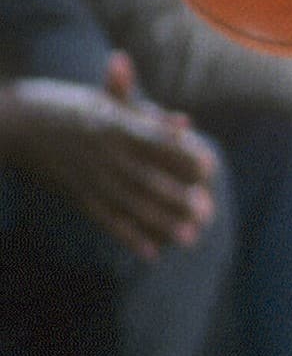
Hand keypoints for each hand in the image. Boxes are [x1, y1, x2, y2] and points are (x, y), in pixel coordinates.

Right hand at [0, 54, 217, 259]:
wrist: (15, 125)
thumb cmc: (69, 108)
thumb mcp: (105, 102)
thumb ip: (146, 114)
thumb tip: (185, 122)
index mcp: (114, 126)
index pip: (154, 142)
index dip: (181, 154)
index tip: (209, 166)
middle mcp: (103, 155)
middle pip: (145, 179)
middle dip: (177, 197)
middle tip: (207, 211)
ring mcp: (89, 179)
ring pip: (128, 204)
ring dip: (160, 222)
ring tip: (190, 237)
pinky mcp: (78, 197)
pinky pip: (105, 219)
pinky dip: (128, 236)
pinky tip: (151, 253)